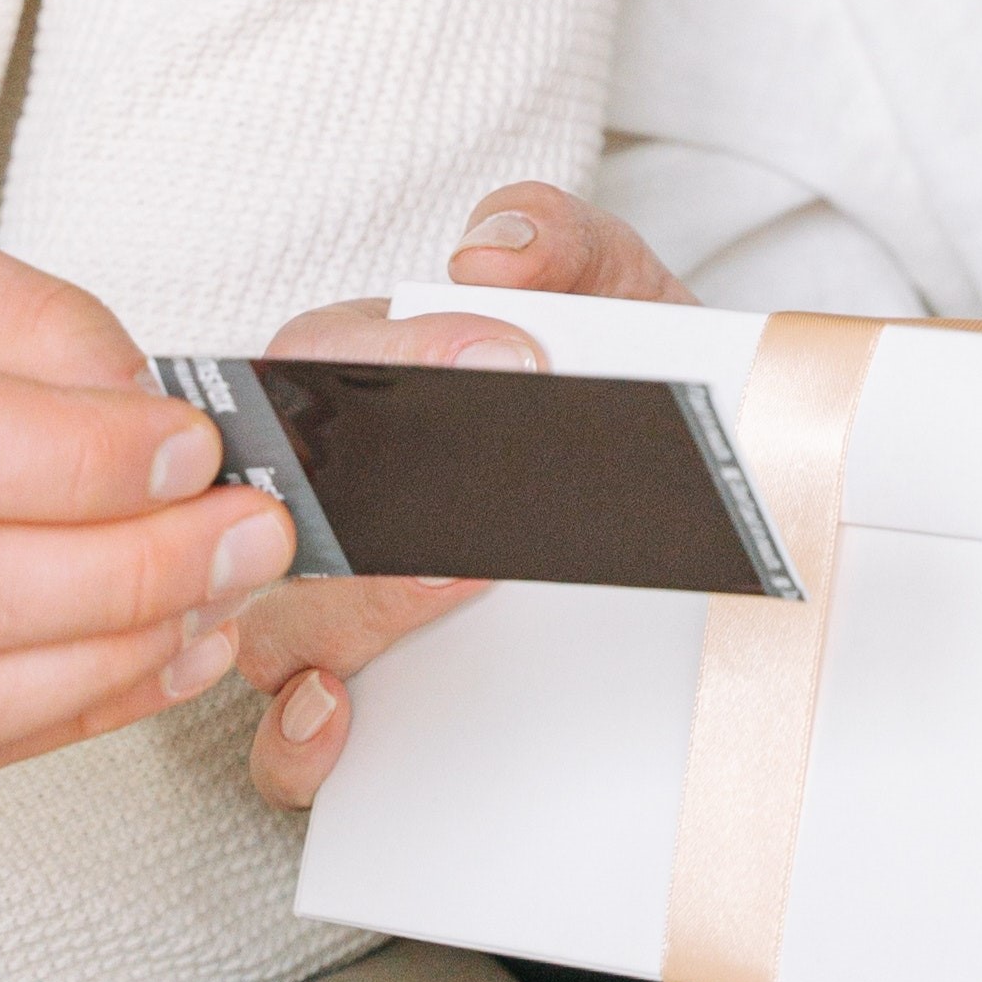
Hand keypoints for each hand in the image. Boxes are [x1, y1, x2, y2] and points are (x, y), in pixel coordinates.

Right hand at [245, 180, 686, 809]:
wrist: (703, 483)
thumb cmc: (623, 376)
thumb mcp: (613, 292)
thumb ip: (559, 241)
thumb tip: (489, 252)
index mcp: (371, 379)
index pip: (320, 355)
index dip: (398, 357)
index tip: (506, 360)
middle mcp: (334, 495)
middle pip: (291, 500)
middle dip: (373, 501)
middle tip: (478, 508)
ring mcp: (336, 600)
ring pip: (278, 618)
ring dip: (354, 609)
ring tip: (458, 588)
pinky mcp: (363, 696)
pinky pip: (283, 740)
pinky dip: (295, 738)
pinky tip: (342, 715)